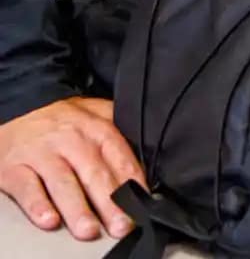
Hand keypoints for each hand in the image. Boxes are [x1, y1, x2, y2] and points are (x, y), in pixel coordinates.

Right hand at [0, 97, 144, 239]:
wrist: (21, 107)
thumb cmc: (65, 118)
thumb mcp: (97, 113)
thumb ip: (121, 131)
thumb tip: (147, 158)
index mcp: (97, 128)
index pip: (119, 156)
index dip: (131, 181)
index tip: (141, 204)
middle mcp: (72, 141)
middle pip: (94, 173)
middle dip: (110, 201)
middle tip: (121, 224)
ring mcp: (43, 154)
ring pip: (63, 183)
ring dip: (77, 208)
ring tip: (89, 229)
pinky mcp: (15, 167)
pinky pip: (27, 188)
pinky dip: (38, 205)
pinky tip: (49, 220)